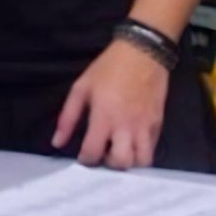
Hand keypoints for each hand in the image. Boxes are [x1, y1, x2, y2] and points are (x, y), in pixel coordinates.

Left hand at [52, 39, 167, 169]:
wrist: (144, 51)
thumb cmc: (109, 67)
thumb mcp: (82, 87)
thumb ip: (68, 117)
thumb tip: (57, 142)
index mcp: (104, 117)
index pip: (93, 153)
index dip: (85, 159)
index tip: (84, 154)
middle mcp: (126, 126)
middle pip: (120, 163)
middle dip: (109, 164)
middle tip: (104, 153)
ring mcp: (145, 126)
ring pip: (141, 161)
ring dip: (129, 161)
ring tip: (120, 150)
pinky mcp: (158, 123)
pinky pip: (152, 149)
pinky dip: (142, 151)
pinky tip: (133, 142)